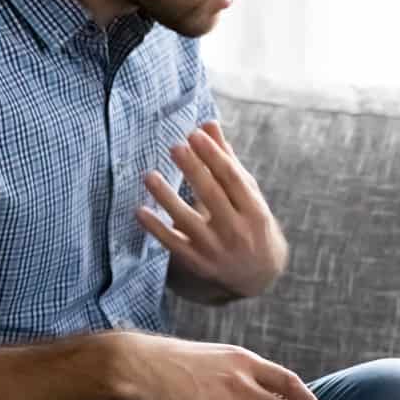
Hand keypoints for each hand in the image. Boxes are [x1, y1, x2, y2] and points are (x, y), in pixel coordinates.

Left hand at [137, 121, 288, 299]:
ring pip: (189, 221)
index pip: (232, 178)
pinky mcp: (198, 264)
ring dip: (167, 198)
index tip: (195, 134)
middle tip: (175, 147)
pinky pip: (173, 244)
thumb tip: (208, 124)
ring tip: (149, 175)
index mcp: (254, 210)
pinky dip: (156, 228)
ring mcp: (217, 250)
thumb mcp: (247, 194)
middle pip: (212, 195)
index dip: (214, 156)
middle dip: (193, 170)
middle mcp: (237, 230)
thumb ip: (226, 160)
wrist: (258, 276)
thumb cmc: (251, 223)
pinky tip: (140, 211)